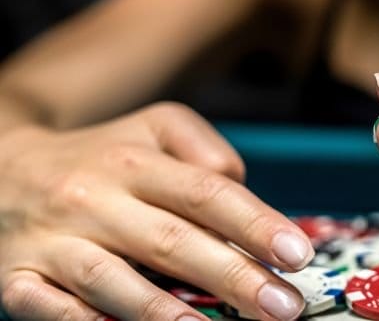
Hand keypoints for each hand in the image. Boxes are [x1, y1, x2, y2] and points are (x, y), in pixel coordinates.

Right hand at [0, 103, 313, 320]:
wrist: (0, 167)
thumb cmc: (100, 157)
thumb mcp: (153, 128)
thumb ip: (203, 152)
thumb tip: (241, 186)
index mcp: (135, 163)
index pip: (207, 193)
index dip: (255, 224)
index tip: (298, 254)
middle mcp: (94, 199)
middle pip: (172, 241)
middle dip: (234, 277)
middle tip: (283, 305)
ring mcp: (53, 241)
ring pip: (112, 280)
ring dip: (166, 313)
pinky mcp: (17, 278)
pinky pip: (49, 308)